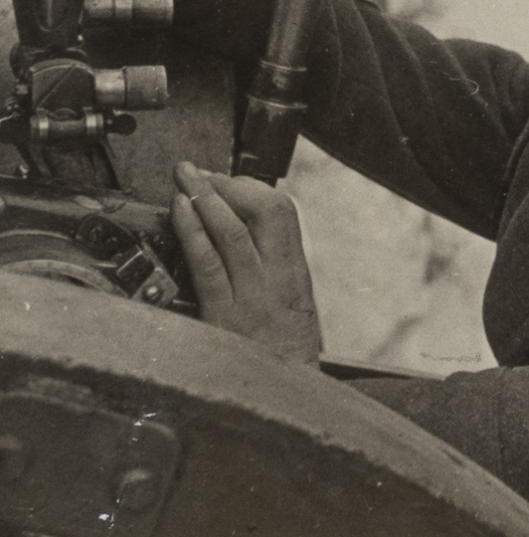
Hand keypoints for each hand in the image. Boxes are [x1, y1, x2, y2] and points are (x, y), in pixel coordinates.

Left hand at [171, 162, 320, 366]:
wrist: (289, 408)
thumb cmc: (286, 365)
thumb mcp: (292, 314)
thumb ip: (273, 278)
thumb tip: (244, 239)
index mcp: (296, 276)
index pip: (282, 214)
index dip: (251, 189)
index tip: (226, 181)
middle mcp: (279, 280)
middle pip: (264, 211)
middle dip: (228, 185)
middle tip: (197, 171)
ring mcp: (252, 297)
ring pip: (234, 232)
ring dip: (207, 198)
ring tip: (185, 179)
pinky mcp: (225, 318)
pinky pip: (209, 265)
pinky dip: (193, 233)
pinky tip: (179, 213)